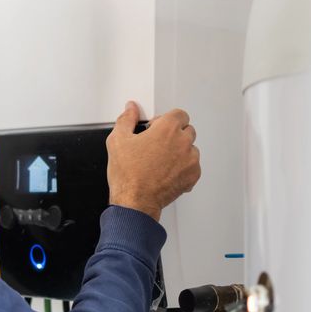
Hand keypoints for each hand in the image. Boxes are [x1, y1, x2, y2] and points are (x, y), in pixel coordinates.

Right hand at [106, 102, 200, 220]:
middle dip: (174, 135)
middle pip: (187, 130)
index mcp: (167, 129)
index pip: (179, 114)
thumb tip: (131, 109)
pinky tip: (166, 172)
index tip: (157, 128)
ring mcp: (190, 160)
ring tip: (161, 161)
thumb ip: (126, 119)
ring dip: (180, 151)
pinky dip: (183, 168)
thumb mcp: (118, 140)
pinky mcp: (192, 176)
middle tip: (157, 146)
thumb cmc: (128, 174)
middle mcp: (183, 142)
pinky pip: (192, 166)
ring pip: (190, 149)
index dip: (166, 120)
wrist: (135, 201)